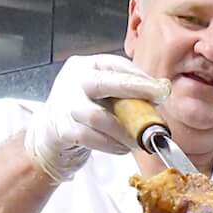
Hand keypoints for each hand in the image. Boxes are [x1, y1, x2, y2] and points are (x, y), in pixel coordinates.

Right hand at [22, 54, 168, 183]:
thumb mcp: (106, 95)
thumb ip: (130, 91)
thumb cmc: (84, 112)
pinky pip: (91, 138)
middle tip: (158, 102)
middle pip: (104, 83)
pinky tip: (122, 148)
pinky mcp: (61, 130)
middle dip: (135, 91)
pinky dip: (111, 145)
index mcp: (86, 66)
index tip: (161, 90)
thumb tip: (163, 89)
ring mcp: (65, 105)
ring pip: (98, 117)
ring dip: (124, 130)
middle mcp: (73, 80)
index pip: (115, 65)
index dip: (140, 77)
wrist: (49, 135)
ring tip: (140, 139)